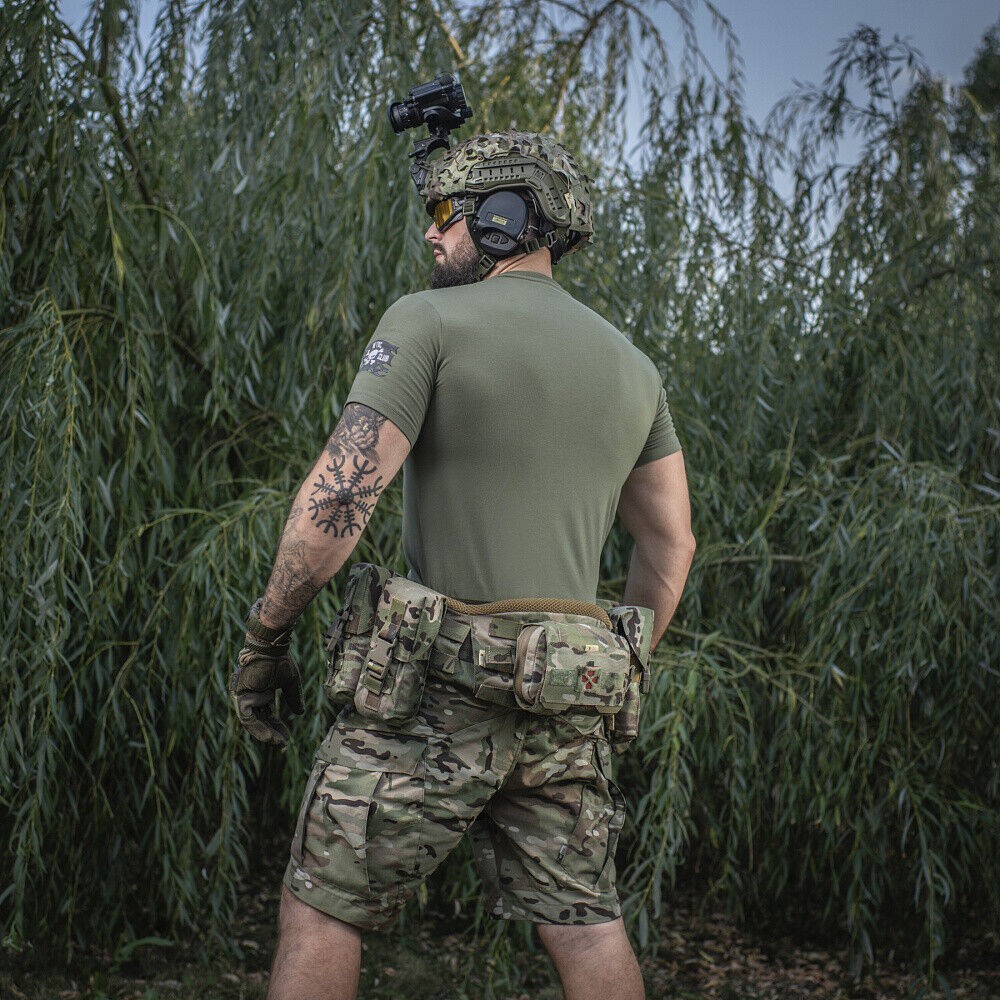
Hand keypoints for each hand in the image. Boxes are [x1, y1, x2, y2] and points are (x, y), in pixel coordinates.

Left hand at [230, 602, 304, 746]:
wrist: (272, 648)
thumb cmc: (281, 660)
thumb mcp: (291, 682)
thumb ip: (293, 698)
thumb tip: (300, 713)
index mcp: (262, 691)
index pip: (267, 715)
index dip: (276, 727)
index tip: (286, 738)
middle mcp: (251, 695)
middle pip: (259, 720)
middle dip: (271, 733)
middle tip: (282, 744)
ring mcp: (244, 695)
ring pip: (252, 722)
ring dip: (264, 733)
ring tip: (277, 742)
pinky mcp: (240, 695)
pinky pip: (247, 717)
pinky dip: (257, 727)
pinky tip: (269, 735)